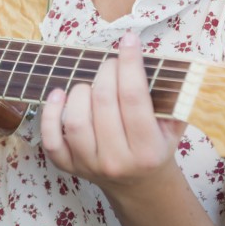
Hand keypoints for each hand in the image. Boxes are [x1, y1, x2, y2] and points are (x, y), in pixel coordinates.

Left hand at [40, 32, 183, 196]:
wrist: (138, 185)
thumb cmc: (155, 146)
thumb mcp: (173, 126)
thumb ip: (173, 97)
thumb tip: (163, 58)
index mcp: (148, 151)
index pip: (134, 98)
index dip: (130, 63)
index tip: (129, 40)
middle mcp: (118, 161)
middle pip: (104, 103)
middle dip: (107, 72)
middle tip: (111, 63)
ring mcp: (90, 165)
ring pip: (76, 121)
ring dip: (80, 91)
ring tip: (90, 84)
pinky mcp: (68, 166)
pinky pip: (51, 139)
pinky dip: (50, 114)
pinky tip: (58, 94)